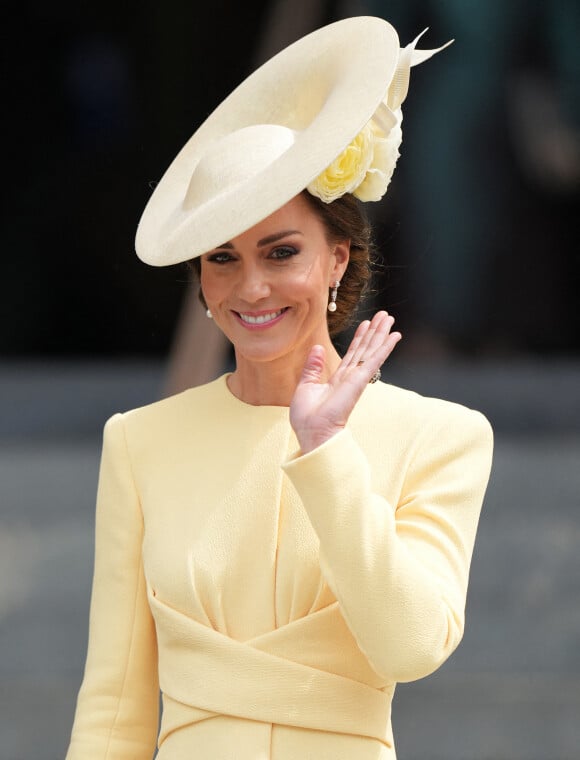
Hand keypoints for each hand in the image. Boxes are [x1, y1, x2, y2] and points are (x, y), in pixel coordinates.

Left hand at [290, 311, 401, 453]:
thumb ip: (312, 367)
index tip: (366, 324)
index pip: (352, 354)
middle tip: (384, 315)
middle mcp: (350, 377)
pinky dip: (384, 347)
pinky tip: (394, 336)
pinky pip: (374, 360)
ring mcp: (357, 378)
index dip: (360, 338)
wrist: (313, 432)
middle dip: (375, 331)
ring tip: (389, 318)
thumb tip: (316, 347)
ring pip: (371, 351)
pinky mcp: (359, 381)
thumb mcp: (305, 386)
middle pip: (365, 349)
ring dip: (381, 334)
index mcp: (338, 379)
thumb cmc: (307, 418)